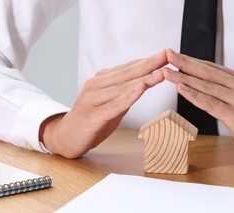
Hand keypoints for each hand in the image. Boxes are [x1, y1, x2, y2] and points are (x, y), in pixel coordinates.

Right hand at [40, 50, 166, 157]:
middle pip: (127, 74)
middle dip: (149, 65)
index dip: (148, 61)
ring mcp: (93, 100)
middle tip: (167, 55)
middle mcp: (96, 85)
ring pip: (122, 88)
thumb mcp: (112, 103)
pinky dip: (128, 97)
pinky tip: (140, 90)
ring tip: (161, 73)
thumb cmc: (91, 119)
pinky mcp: (93, 116)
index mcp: (101, 80)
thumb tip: (147, 81)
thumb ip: (126, 92)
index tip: (166, 53)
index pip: (128, 68)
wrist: (65, 137)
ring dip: (144, 80)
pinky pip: (114, 106)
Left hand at [163, 48, 233, 165]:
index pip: (211, 67)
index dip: (191, 60)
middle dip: (184, 63)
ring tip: (167, 72)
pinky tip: (181, 89)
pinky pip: (210, 103)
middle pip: (207, 72)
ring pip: (206, 86)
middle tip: (167, 55)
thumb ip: (223, 90)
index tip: (174, 54)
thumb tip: (198, 82)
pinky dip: (194, 95)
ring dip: (184, 79)